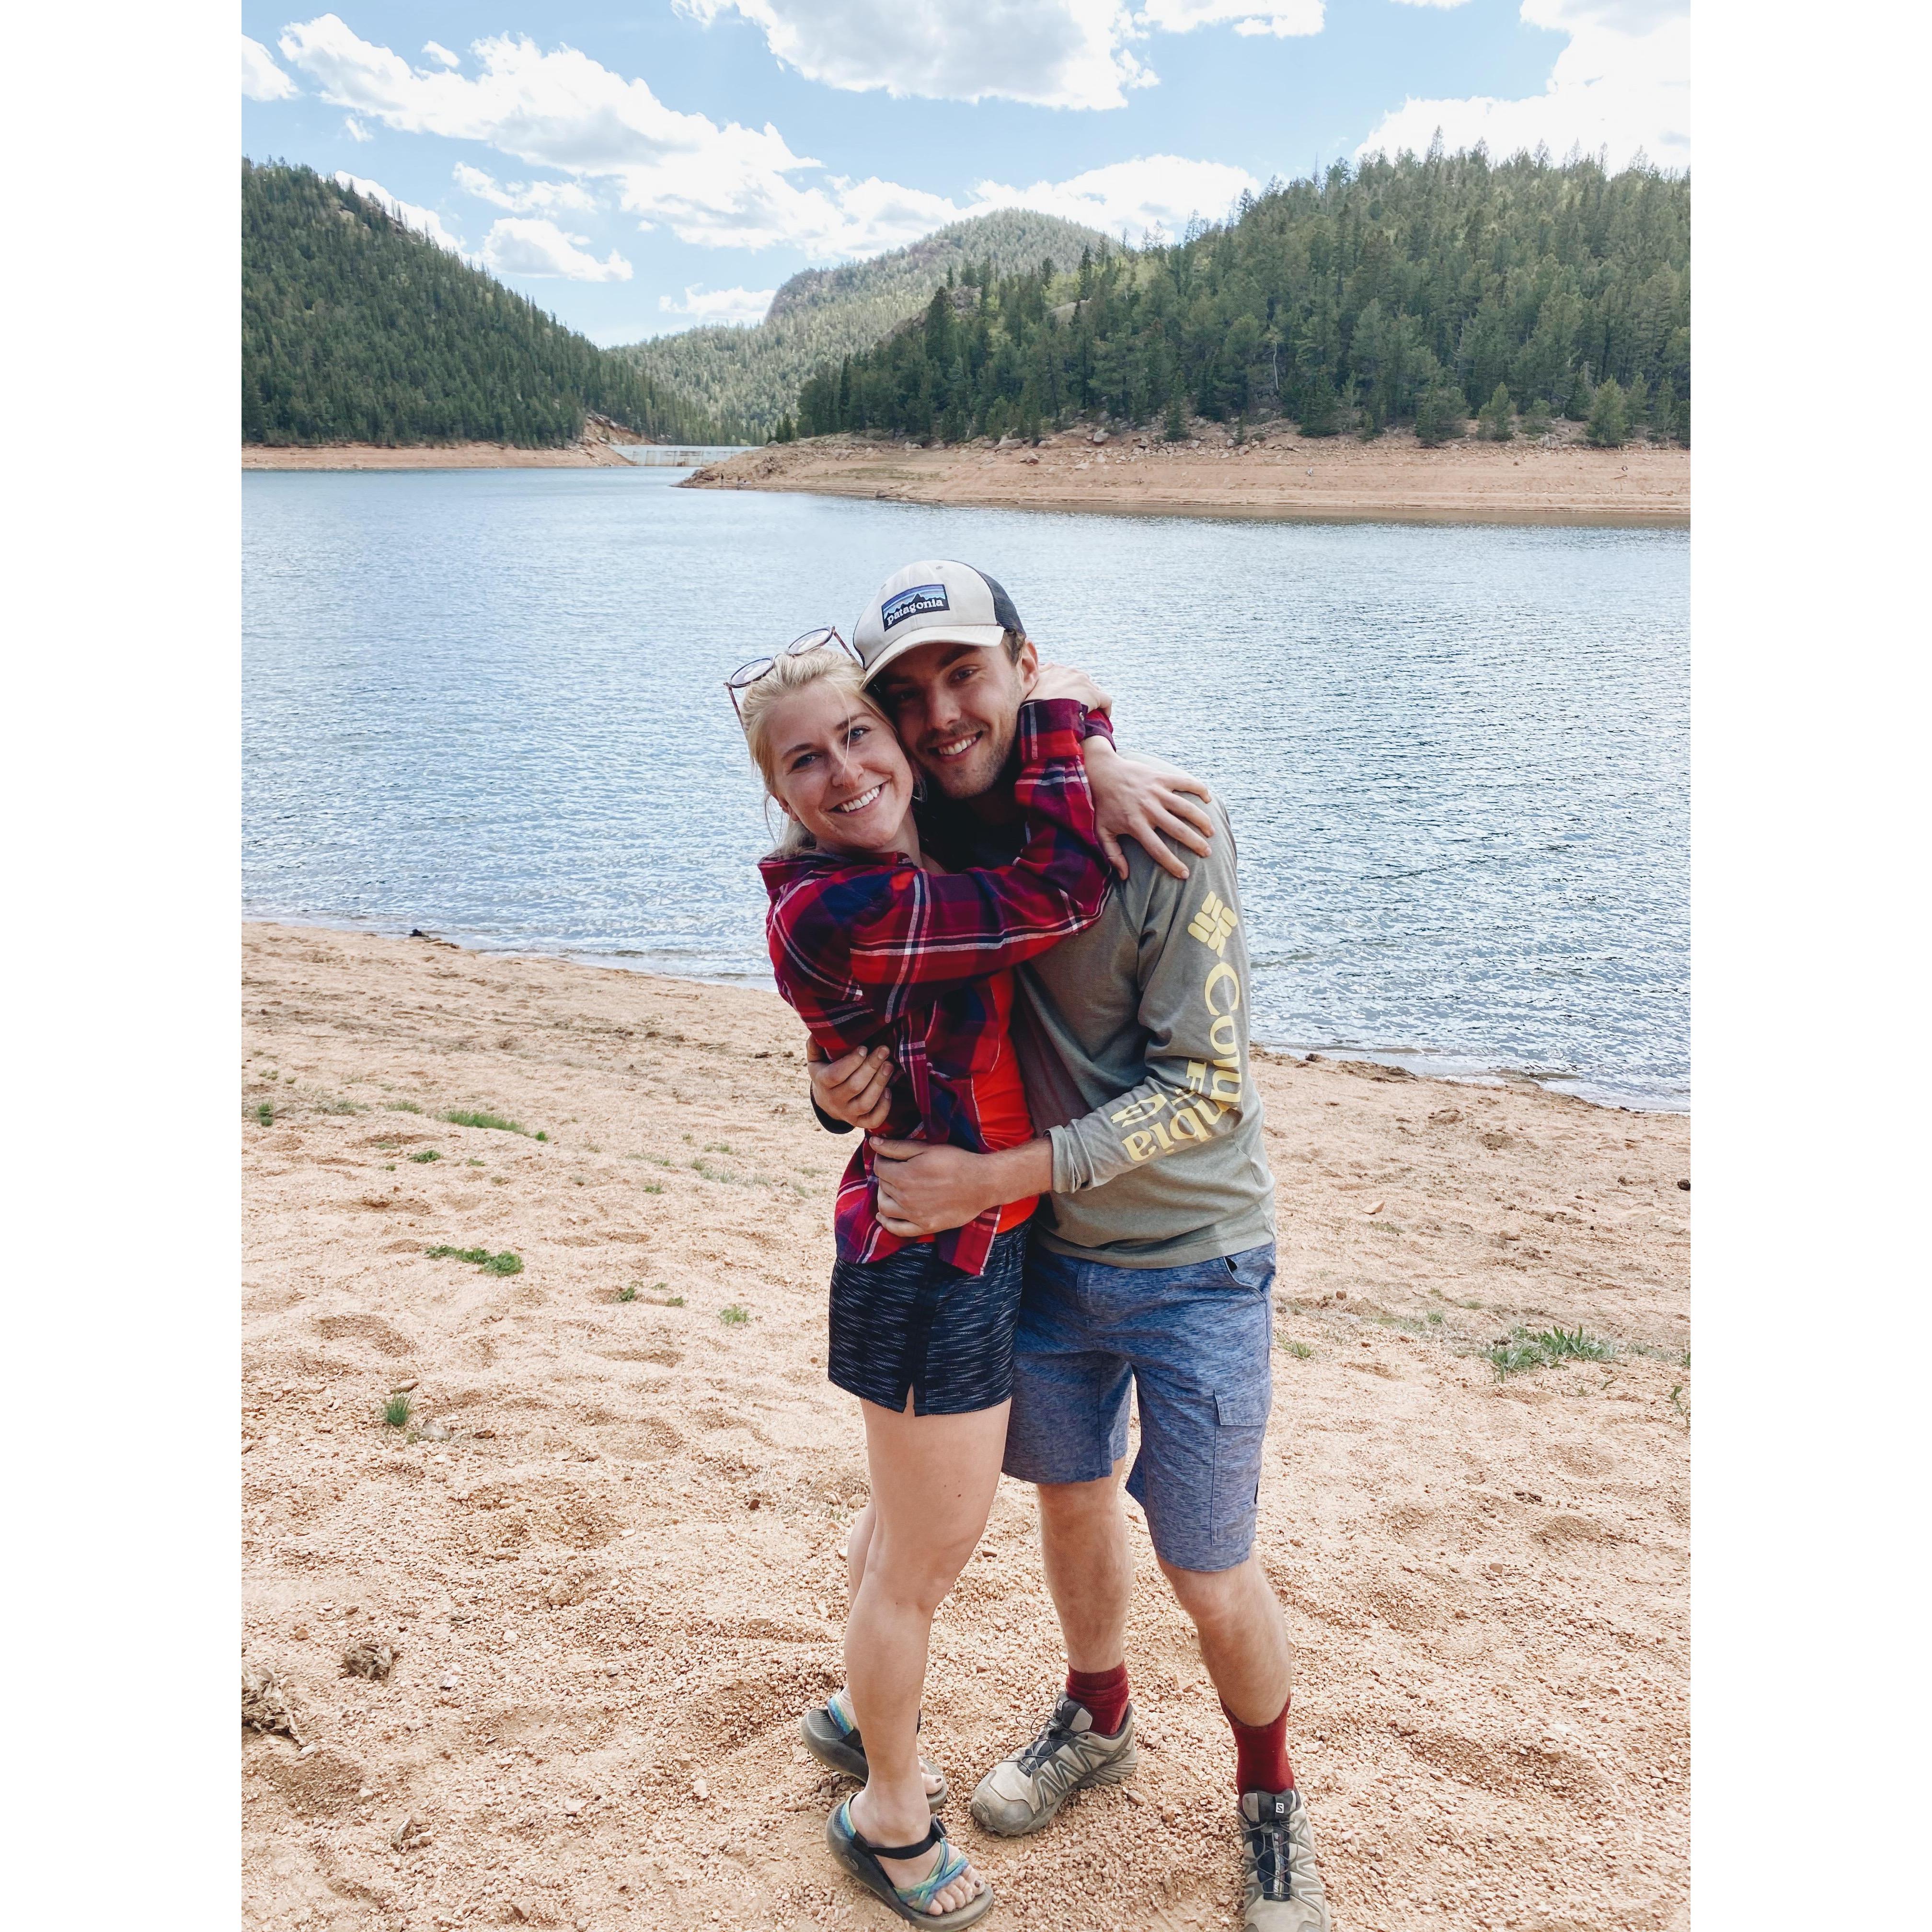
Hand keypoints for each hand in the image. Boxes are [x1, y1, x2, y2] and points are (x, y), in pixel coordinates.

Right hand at [807, 1040, 894, 1130]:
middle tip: (884, 1051)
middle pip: (854, 1087)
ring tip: (889, 1066)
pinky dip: (883, 1108)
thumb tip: (817, 1032)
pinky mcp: (859, 1122)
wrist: (827, 1101)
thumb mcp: (816, 1059)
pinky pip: (873, 1120)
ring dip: (879, 1084)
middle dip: (871, 1068)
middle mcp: (834, 1100)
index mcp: (823, 1082)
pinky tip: (889, 1090)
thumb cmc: (825, 1072)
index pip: (836, 1075)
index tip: (864, 1048)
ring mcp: (848, 1113)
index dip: (851, 1062)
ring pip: (865, 1103)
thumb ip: (815, 1045)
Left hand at [869, 1136, 1050, 1237]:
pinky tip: (884, 1215)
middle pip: (882, 1186)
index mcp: (904, 1175)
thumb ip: (896, 1146)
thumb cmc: (956, 1161)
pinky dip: (886, 1223)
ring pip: (884, 1208)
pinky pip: (896, 1229)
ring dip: (883, 1197)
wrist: (982, 1183)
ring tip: (892, 1189)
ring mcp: (914, 1215)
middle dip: (885, 1176)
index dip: (882, 1160)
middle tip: (896, 1170)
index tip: (890, 1157)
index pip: (879, 1167)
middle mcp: (905, 1197)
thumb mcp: (926, 1148)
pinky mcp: (924, 1226)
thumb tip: (873, 1142)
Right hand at [1029, 659, 1112, 715]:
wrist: (1044, 711)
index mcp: (1057, 669)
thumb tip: (1042, 665)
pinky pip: (1106, 701)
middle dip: (1081, 690)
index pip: (1068, 674)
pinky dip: (1106, 708)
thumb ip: (1036, 674)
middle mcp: (1073, 672)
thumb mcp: (1030, 685)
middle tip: (1078, 704)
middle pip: (1082, 680)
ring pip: (1094, 689)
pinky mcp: (1095, 696)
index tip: (1067, 696)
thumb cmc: (1034, 702)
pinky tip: (1104, 716)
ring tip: (1090, 711)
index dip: (1069, 686)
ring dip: (1092, 699)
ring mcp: (1085, 683)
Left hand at [1082, 743, 1215, 880]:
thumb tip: (1123, 876)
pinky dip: (1199, 789)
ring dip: (1202, 820)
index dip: (1172, 864)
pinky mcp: (1161, 777)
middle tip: (1207, 852)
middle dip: (1196, 843)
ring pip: (1186, 808)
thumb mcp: (1102, 831)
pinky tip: (1208, 799)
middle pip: (1178, 830)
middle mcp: (1148, 809)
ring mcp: (1156, 792)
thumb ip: (1113, 855)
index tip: (1185, 874)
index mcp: (1135, 824)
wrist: (1102, 771)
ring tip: (1211, 832)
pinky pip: (1185, 782)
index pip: (1157, 849)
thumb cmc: (1103, 805)